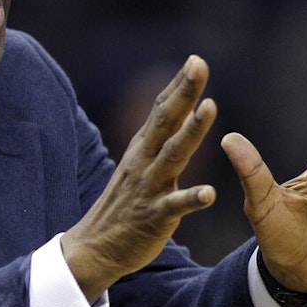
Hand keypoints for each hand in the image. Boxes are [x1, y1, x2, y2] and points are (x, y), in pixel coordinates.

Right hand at [61, 55, 217, 302]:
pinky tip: (210, 193)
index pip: (162, 109)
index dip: (179, 85)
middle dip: (184, 92)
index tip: (196, 59)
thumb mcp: (138, 163)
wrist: (95, 247)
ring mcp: (149, 187)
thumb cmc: (124, 203)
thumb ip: (158, 138)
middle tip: (200, 65)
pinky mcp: (154, 216)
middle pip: (166, 121)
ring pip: (173, 155)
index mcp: (143, 148)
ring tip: (211, 107)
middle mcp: (144, 161)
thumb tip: (176, 108)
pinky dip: (191, 198)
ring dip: (192, 131)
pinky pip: (174, 206)